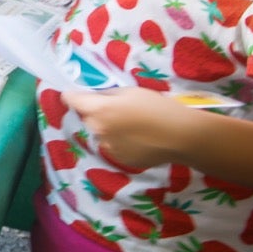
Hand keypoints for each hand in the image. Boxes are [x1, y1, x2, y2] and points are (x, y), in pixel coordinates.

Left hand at [64, 88, 193, 170]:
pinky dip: (120, 142)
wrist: (181, 136)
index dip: (73, 95)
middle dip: (96, 112)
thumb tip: (94, 97)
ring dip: (108, 129)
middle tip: (117, 109)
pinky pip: (113, 146)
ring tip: (132, 126)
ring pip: (100, 133)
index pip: (71, 100)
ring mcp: (108, 147)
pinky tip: (138, 139)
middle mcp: (97, 130)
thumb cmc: (157, 108)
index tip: (77, 94)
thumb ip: (106, 95)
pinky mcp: (120, 159)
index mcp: (98, 110)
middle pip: (87, 117)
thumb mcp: (130, 92)